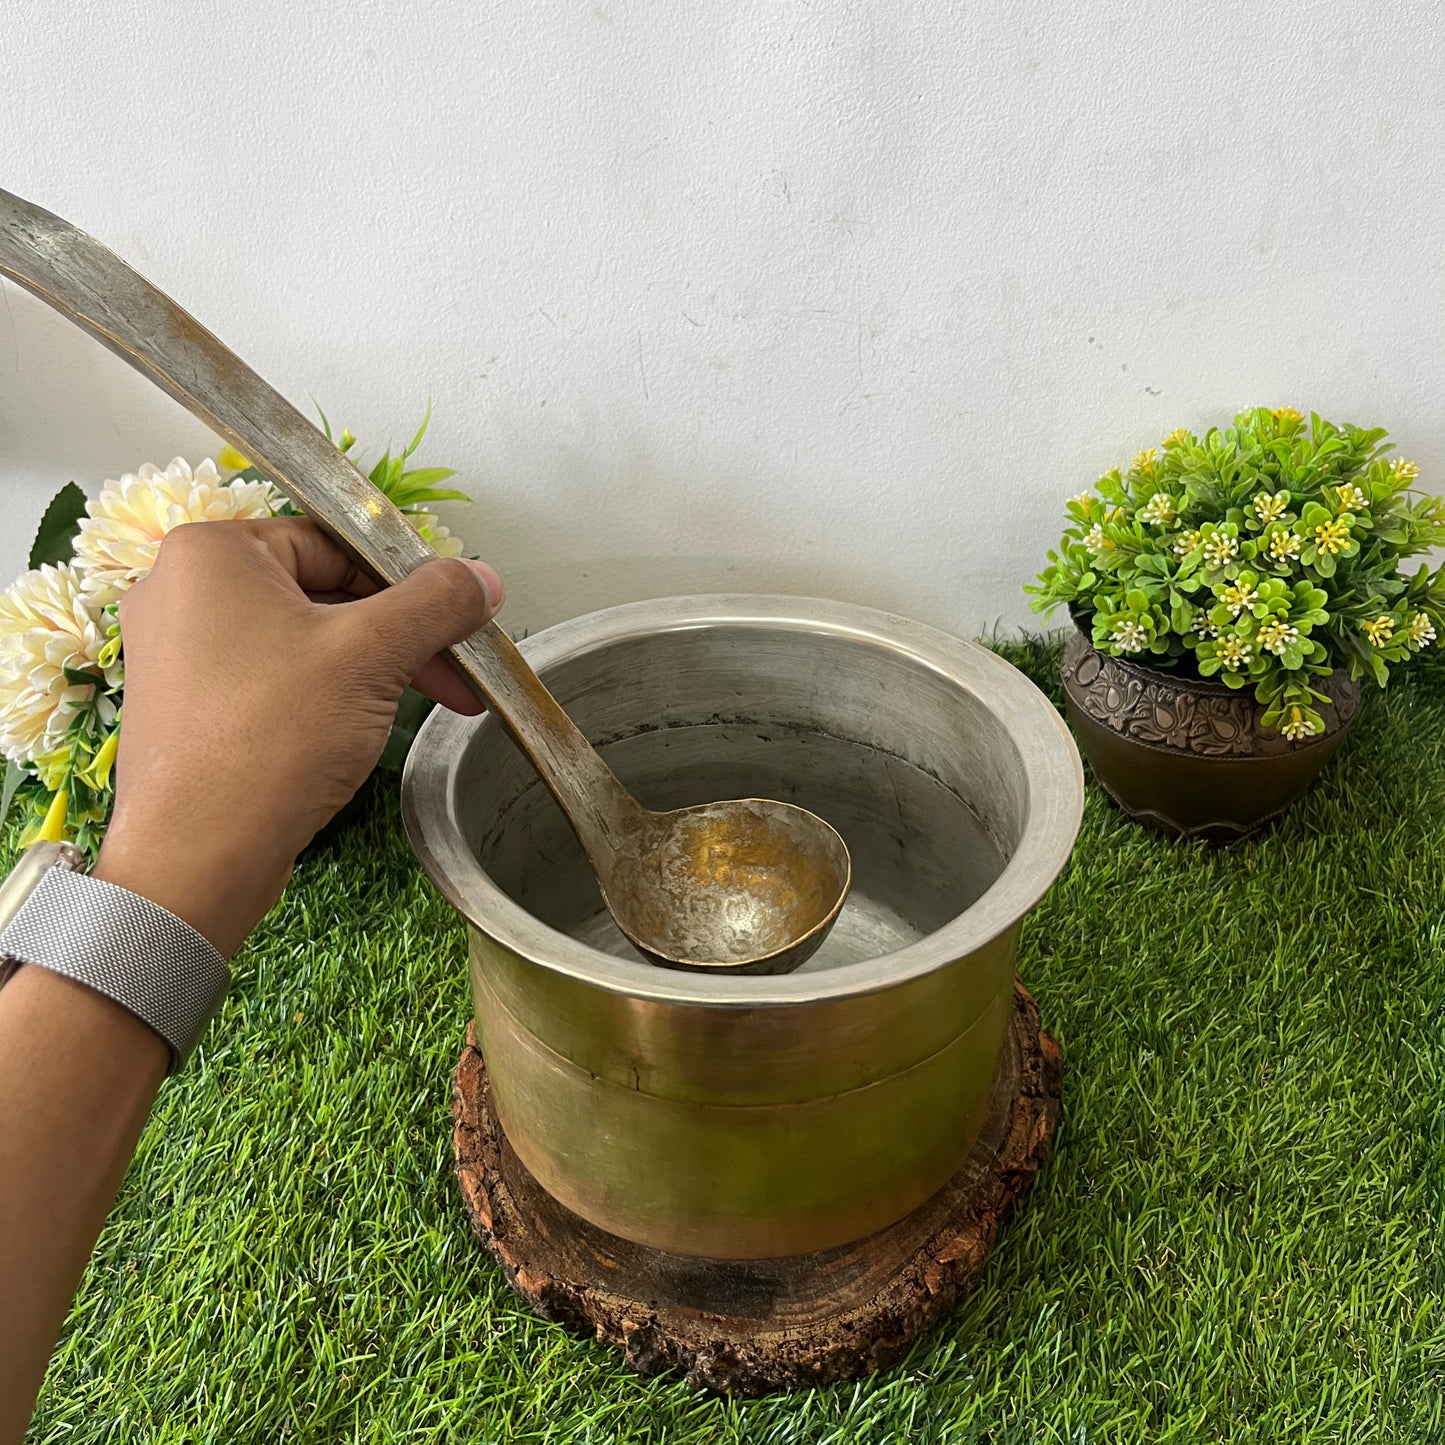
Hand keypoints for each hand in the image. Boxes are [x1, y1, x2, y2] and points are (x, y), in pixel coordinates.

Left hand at [91, 517, 503, 954]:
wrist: (198, 858)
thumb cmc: (271, 740)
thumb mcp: (372, 654)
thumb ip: (435, 603)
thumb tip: (482, 577)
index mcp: (212, 553)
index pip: (337, 542)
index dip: (408, 581)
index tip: (456, 619)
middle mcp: (182, 591)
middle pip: (324, 591)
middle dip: (399, 634)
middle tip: (455, 673)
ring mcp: (179, 653)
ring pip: (304, 638)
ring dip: (372, 668)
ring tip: (426, 706)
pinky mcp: (189, 707)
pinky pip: (275, 678)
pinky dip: (327, 695)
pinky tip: (365, 729)